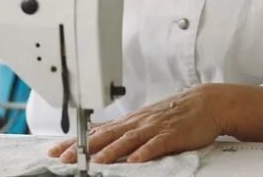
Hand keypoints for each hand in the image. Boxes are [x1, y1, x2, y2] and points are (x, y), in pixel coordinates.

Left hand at [47, 85, 226, 164]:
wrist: (207, 102)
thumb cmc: (176, 113)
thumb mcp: (146, 120)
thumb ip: (125, 130)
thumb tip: (101, 141)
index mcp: (130, 120)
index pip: (97, 131)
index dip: (75, 141)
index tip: (55, 151)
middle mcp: (139, 122)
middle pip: (106, 135)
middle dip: (83, 147)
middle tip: (64, 158)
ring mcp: (155, 127)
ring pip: (128, 139)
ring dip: (111, 150)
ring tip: (96, 161)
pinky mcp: (173, 134)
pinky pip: (157, 143)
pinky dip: (145, 152)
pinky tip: (135, 160)